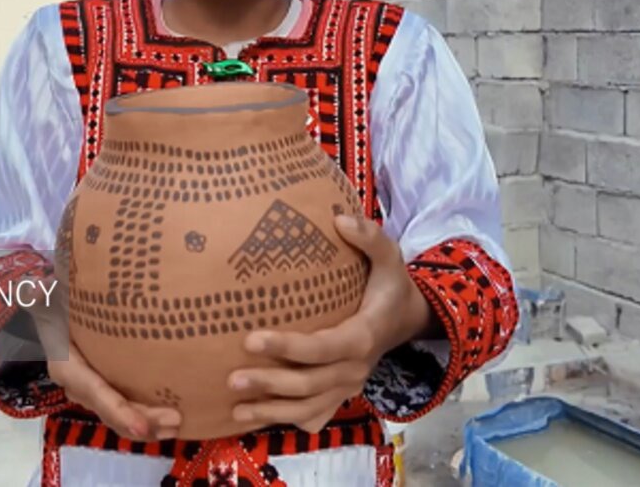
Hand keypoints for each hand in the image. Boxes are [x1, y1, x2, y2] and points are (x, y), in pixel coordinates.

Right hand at [20, 277, 181, 441]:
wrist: (56, 309)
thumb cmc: (57, 300)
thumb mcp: (47, 296)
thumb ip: (40, 294)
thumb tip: (32, 289)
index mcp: (67, 366)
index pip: (95, 393)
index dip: (118, 411)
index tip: (141, 426)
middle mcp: (80, 385)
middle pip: (112, 411)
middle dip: (143, 421)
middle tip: (175, 421)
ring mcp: (94, 390)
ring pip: (121, 415)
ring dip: (150, 424)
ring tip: (179, 426)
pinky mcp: (108, 387)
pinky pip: (126, 408)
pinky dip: (148, 415)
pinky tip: (173, 418)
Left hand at [226, 215, 433, 433]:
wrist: (407, 320)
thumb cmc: (389, 284)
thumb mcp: (390, 256)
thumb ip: (369, 236)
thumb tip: (339, 219)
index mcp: (363, 336)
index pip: (322, 347)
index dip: (288, 347)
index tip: (251, 339)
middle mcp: (355, 369)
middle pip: (309, 384)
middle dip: (270, 383)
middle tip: (232, 378)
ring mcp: (348, 387)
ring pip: (308, 408)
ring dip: (271, 410)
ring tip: (235, 407)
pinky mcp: (340, 396)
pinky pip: (313, 417)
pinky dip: (284, 420)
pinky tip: (253, 419)